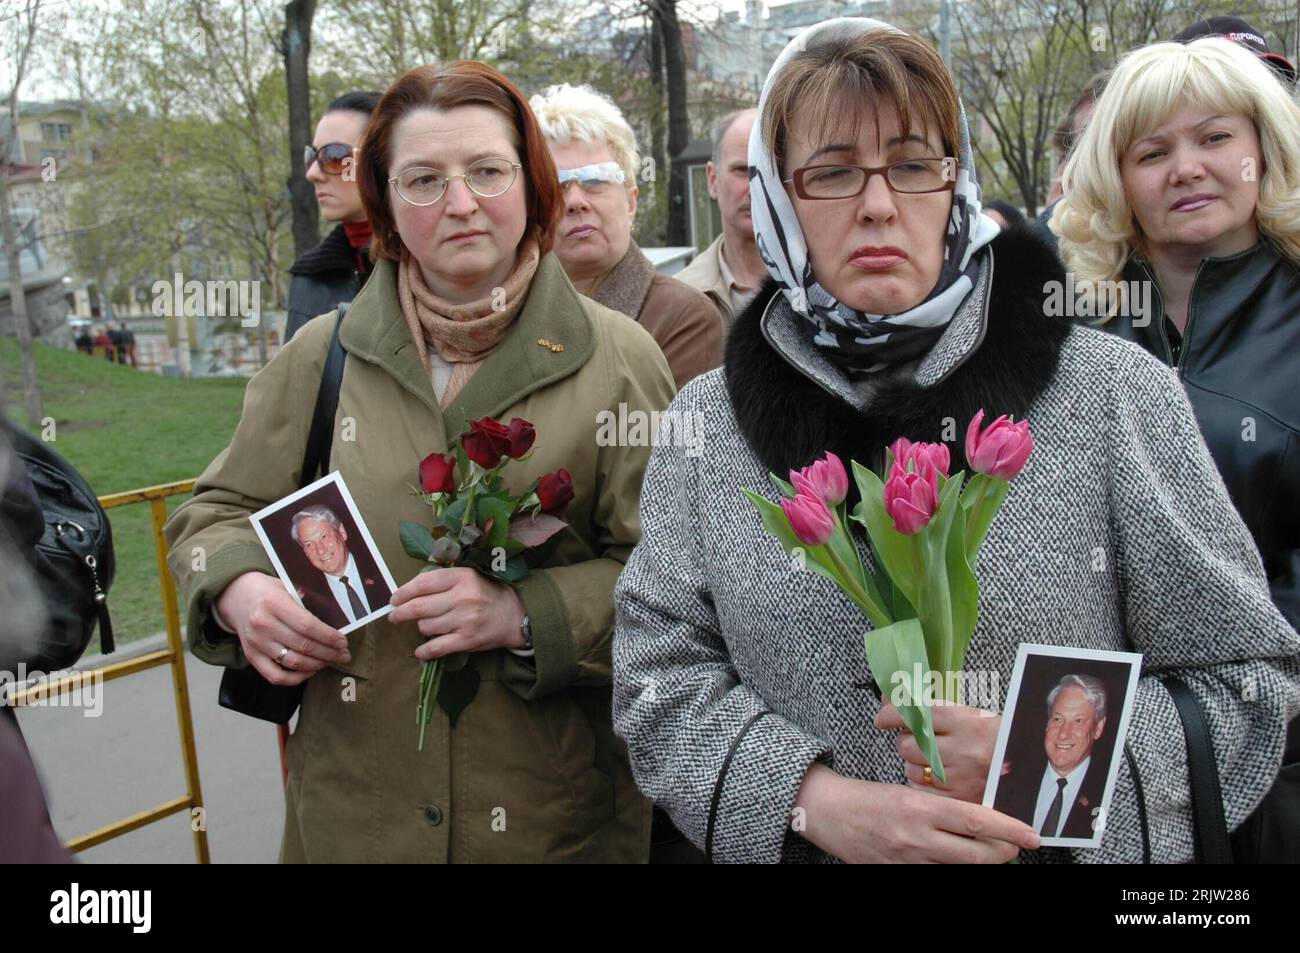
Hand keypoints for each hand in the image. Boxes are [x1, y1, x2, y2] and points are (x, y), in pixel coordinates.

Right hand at [215, 571, 349, 685]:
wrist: (237, 596)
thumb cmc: (269, 591)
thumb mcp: (287, 587)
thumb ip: (307, 604)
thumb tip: (336, 626)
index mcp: (274, 602)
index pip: (307, 626)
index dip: (328, 637)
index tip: (343, 642)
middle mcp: (262, 624)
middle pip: (303, 646)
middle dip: (329, 653)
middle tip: (344, 655)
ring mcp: (255, 642)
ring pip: (292, 662)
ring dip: (317, 665)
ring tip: (331, 661)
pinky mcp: (251, 656)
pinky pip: (275, 676)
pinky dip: (296, 678)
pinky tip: (310, 671)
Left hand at [388, 567, 525, 660]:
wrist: (515, 615)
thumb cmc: (487, 594)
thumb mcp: (469, 577)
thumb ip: (443, 579)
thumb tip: (409, 589)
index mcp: (462, 577)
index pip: (423, 583)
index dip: (403, 591)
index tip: (394, 599)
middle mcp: (462, 597)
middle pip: (419, 607)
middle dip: (400, 613)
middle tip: (394, 616)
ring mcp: (464, 620)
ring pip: (425, 626)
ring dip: (420, 628)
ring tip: (424, 626)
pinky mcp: (467, 640)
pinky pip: (436, 648)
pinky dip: (424, 651)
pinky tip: (420, 651)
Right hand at [795, 763, 1038, 862]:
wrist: (828, 813)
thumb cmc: (869, 799)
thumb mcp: (907, 793)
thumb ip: (941, 808)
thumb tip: (980, 820)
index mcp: (920, 808)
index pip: (976, 821)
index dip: (1009, 829)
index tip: (1032, 834)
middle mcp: (917, 837)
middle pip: (976, 854)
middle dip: (1004, 852)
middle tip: (1016, 846)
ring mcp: (908, 860)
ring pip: (961, 869)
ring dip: (981, 861)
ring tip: (992, 853)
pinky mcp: (897, 874)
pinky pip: (935, 876)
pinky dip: (952, 869)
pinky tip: (956, 861)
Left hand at [875, 698, 1001, 802]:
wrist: (1023, 766)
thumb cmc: (990, 735)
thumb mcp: (964, 712)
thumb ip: (924, 705)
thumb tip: (886, 697)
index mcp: (966, 722)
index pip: (917, 714)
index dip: (893, 715)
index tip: (883, 718)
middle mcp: (963, 751)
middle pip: (908, 745)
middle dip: (908, 741)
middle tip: (920, 740)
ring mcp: (961, 778)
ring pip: (912, 769)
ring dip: (915, 763)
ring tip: (936, 759)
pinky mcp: (958, 800)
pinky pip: (921, 789)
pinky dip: (923, 782)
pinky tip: (939, 776)